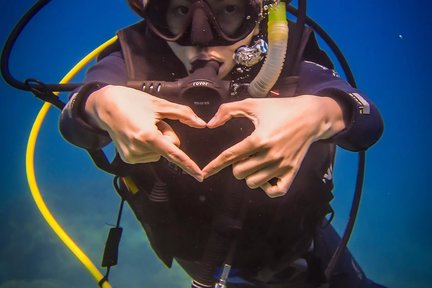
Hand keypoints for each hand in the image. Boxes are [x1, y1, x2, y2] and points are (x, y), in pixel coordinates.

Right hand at [85, 85, 206, 180]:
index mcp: (147, 135)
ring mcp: (131, 156)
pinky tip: (138, 134)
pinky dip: (148, 146)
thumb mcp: (160, 104)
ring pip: (160, 153)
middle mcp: (138, 149)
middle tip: (152, 122)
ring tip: (142, 126)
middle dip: (167, 136)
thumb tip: (201, 124)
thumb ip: (183, 114)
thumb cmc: (132, 101)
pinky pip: (149, 155)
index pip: (174, 153)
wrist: (105, 105)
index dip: (188, 165)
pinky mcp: (127, 159)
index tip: (199, 176)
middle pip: (169, 149)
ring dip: (157, 141)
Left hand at [202, 95, 345, 196]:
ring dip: (249, 175)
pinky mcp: (292, 171)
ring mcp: (282, 165)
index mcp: (259, 138)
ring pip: (254, 183)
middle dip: (236, 165)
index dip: (214, 165)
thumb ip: (228, 110)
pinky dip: (267, 188)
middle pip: (239, 173)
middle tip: (244, 155)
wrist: (311, 115)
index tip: (204, 173)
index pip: (230, 156)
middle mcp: (270, 154)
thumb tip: (210, 124)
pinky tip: (265, 177)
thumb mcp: (253, 104)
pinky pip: (276, 191)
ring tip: (254, 163)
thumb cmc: (280, 109)